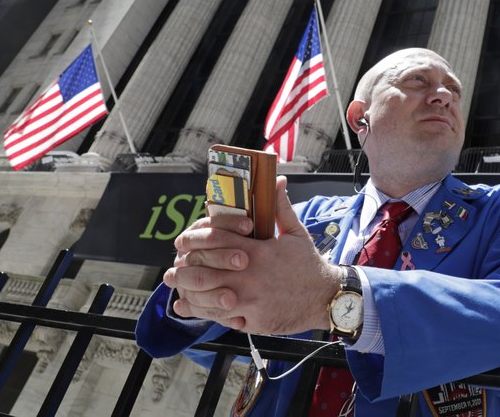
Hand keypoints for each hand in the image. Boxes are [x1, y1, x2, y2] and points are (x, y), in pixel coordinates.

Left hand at [163, 176, 340, 333]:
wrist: (326, 297)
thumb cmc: (309, 264)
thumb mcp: (296, 233)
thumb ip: (280, 207)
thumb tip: (277, 180)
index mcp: (258, 251)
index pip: (217, 243)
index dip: (196, 242)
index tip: (184, 243)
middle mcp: (250, 276)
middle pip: (205, 272)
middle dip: (185, 269)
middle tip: (173, 266)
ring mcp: (250, 301)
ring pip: (207, 297)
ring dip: (187, 291)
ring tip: (175, 285)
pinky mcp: (253, 320)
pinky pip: (221, 317)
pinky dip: (201, 312)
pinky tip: (187, 306)